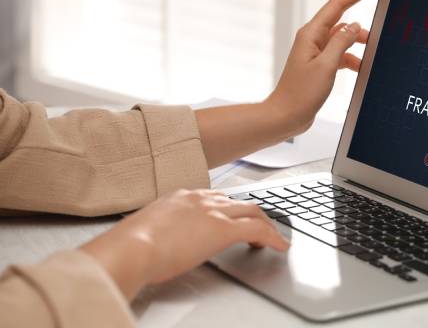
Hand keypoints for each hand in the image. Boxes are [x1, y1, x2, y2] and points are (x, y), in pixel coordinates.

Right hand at [80, 189, 288, 299]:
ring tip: (273, 238)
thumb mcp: (147, 230)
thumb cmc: (129, 246)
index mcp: (180, 196)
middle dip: (252, 214)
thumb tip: (161, 242)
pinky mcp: (223, 229)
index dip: (228, 208)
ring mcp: (213, 212)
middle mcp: (200, 199)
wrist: (130, 248)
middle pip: (238, 201)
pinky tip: (280, 247)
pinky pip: (258, 231)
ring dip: (266, 225)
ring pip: (252, 212)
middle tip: (261, 227)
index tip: (232, 216)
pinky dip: (273, 238)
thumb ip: (161, 230)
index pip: (214, 197)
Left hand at [267, 0, 382, 132]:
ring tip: (375, 49)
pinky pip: (341, 54)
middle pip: (342, 17)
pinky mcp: (320, 65)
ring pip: (343, 38)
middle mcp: (313, 39)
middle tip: (383, 4)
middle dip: (362, 11)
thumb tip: (355, 26)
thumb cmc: (300, 94)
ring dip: (359, 42)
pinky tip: (362, 67)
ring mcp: (316, 52)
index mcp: (311, 34)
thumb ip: (342, 43)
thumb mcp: (326, 66)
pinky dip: (353, 58)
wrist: (285, 116)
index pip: (339, 4)